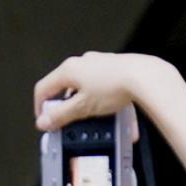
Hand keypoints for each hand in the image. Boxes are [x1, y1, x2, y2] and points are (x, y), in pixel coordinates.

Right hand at [33, 52, 180, 132]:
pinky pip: (104, 88)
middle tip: (68, 122)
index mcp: (69, 69)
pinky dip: (104, 102)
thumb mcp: (83, 107)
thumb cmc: (115, 86)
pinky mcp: (114, 69)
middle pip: (65, 88)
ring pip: (86, 89)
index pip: (44, 87)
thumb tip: (45, 121)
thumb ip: (62, 115)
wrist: (145, 77)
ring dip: (87, 106)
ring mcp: (99, 65)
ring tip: (93, 120)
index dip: (40, 106)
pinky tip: (113, 115)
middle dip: (66, 107)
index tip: (45, 120)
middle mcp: (83, 63)